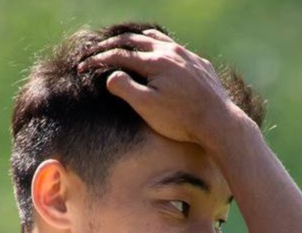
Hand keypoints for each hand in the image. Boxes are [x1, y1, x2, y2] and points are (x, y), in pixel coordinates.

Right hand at [78, 29, 242, 146]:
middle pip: (136, 41)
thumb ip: (125, 88)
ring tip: (126, 45)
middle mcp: (171, 52)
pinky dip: (160, 49)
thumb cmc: (180, 119)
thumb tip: (111, 75)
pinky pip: (176, 49)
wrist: (219, 123)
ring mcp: (188, 56)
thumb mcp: (146, 107)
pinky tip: (160, 56)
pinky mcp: (201, 65)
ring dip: (138, 41)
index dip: (98, 60)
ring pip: (158, 40)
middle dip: (112, 46)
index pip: (119, 55)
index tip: (82, 67)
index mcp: (155, 61)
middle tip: (97, 52)